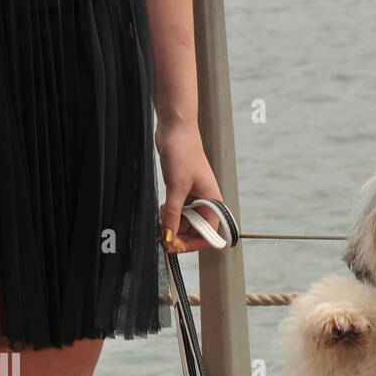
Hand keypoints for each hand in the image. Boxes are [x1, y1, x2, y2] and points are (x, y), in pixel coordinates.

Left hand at [155, 119, 224, 252]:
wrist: (175, 129)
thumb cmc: (183, 153)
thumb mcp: (177, 187)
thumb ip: (173, 215)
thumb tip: (169, 238)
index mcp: (213, 203)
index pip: (207, 234)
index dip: (191, 243)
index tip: (174, 245)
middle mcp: (206, 203)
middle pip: (194, 231)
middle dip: (178, 233)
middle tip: (162, 234)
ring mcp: (194, 198)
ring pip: (183, 222)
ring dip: (171, 223)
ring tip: (162, 213)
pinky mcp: (182, 192)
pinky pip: (176, 211)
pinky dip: (168, 213)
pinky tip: (162, 207)